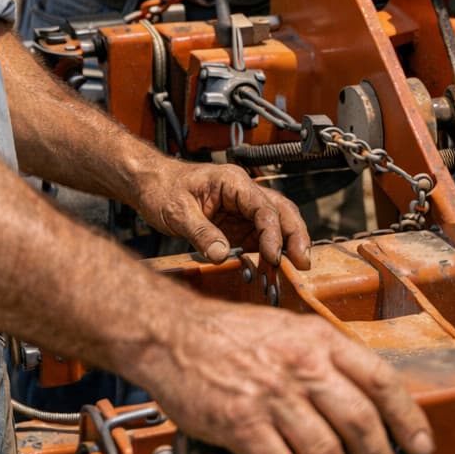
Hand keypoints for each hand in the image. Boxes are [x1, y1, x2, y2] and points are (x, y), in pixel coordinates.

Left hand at [134, 159, 311, 269]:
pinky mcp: (236, 224)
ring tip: (296, 270)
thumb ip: (201, 232)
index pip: (263, 206)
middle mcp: (243, 193)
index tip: (275, 256)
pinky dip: (269, 253)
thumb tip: (222, 254)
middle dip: (296, 235)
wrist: (151, 185)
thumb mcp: (177, 212)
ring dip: (287, 245)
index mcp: (232, 182)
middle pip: (281, 211)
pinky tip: (272, 271)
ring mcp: (242, 209)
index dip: (273, 232)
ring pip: (276, 224)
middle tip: (304, 263)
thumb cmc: (162, 189)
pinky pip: (259, 238)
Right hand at [140, 300, 433, 453]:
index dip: (407, 417)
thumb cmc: (230, 334)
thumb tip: (362, 401)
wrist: (172, 333)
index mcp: (318, 340)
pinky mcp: (241, 423)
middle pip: (361, 423)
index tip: (422, 446)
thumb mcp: (288, 330)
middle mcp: (302, 366)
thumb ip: (323, 359)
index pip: (379, 379)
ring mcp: (272, 395)